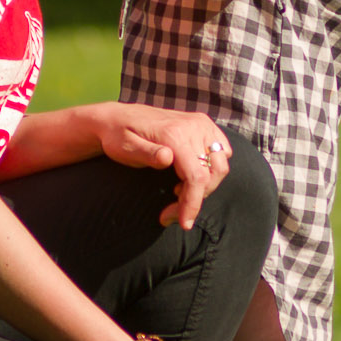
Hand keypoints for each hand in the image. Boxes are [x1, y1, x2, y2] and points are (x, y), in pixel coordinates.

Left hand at [95, 104, 231, 227]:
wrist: (118, 117)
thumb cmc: (117, 137)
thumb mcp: (124, 148)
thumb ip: (146, 154)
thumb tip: (167, 158)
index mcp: (174, 134)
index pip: (197, 176)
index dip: (193, 204)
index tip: (184, 223)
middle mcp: (193, 126)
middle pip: (212, 173)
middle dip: (196, 199)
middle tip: (171, 212)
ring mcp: (201, 124)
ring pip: (221, 165)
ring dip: (205, 185)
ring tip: (178, 191)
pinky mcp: (205, 125)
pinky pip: (223, 152)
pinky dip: (212, 169)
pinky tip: (188, 176)